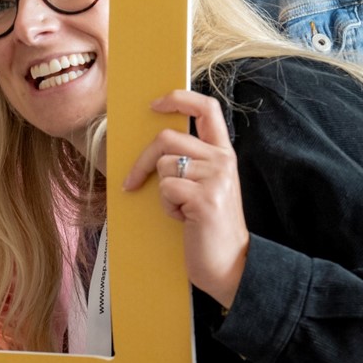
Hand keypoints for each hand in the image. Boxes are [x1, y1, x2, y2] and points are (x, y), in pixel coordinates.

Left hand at [124, 89, 249, 308]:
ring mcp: (216, 179)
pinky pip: (166, 189)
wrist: (229, 264)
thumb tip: (152, 145)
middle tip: (133, 181)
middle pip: (166, 138)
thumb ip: (189, 161)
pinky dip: (167, 207)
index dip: (179, 98)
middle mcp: (223, 160)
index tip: (155, 104)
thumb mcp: (205, 186)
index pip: (207, 108)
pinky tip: (184, 220)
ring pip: (163, 166)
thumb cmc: (208, 226)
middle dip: (141, 161)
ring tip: (180, 209)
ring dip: (162, 192)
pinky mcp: (205, 199)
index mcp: (224, 153)